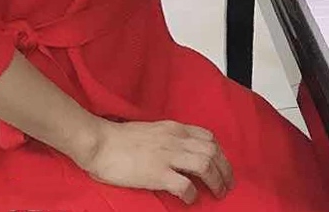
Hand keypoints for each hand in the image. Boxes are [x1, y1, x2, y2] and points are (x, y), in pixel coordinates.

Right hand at [77, 118, 233, 203]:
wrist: (100, 142)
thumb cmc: (120, 138)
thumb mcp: (152, 130)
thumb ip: (169, 138)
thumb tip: (181, 152)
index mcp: (174, 128)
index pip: (208, 136)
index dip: (219, 152)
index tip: (223, 165)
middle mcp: (175, 139)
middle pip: (212, 151)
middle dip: (224, 169)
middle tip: (227, 184)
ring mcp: (167, 155)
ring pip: (205, 165)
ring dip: (215, 181)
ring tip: (217, 193)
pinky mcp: (157, 173)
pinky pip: (184, 184)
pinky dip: (192, 194)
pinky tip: (190, 200)